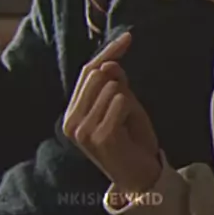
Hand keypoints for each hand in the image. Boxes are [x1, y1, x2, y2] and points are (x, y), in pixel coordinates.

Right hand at [63, 32, 161, 197]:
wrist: (141, 178)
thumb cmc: (132, 139)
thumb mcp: (124, 104)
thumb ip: (115, 83)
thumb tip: (111, 62)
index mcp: (74, 111)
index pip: (89, 70)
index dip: (109, 51)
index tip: (129, 36)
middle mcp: (72, 121)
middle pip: (98, 74)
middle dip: (119, 81)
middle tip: (128, 107)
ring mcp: (83, 130)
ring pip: (111, 86)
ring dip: (127, 99)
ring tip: (127, 123)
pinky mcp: (98, 137)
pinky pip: (120, 100)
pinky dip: (130, 108)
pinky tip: (128, 128)